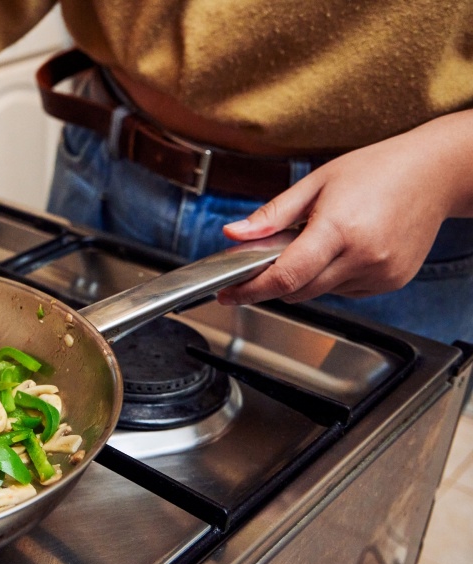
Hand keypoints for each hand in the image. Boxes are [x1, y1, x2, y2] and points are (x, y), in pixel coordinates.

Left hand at [218, 110, 472, 304]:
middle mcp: (363, 257)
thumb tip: (233, 234)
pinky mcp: (392, 281)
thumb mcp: (316, 182)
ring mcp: (381, 273)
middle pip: (298, 291)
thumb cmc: (377, 170)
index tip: (228, 294)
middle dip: (272, 282)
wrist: (434, 174)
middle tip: (264, 258)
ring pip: (320, 292)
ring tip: (319, 239)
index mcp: (339, 228)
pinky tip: (343, 248)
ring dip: (306, 277)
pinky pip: (345, 290)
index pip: (285, 275)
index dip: (251, 290)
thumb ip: (272, 214)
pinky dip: (332, 277)